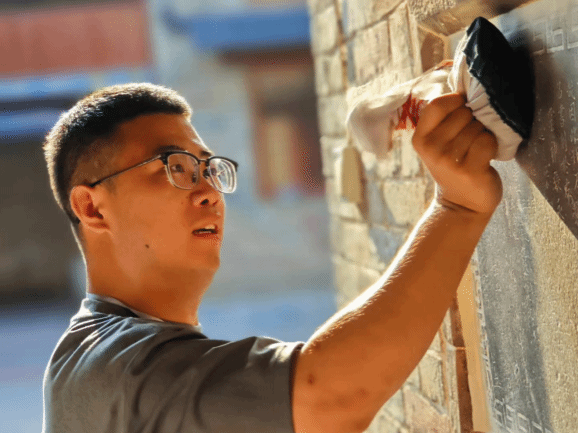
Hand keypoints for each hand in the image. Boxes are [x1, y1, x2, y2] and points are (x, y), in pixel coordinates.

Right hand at [412, 93, 502, 215]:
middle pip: (462, 113)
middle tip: (470, 138)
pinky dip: (491, 146)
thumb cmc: (454, 165)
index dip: (456, 101)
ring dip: (483, 135)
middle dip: (473, 120)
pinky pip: (487, 141)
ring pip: (477, 127)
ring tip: (476, 150)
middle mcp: (432, 149)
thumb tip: (468, 87)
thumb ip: (444, 119)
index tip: (463, 111)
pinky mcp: (470, 170)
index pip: (438, 104)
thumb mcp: (438, 143)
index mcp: (420, 138)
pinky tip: (485, 158)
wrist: (462, 203)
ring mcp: (450, 160)